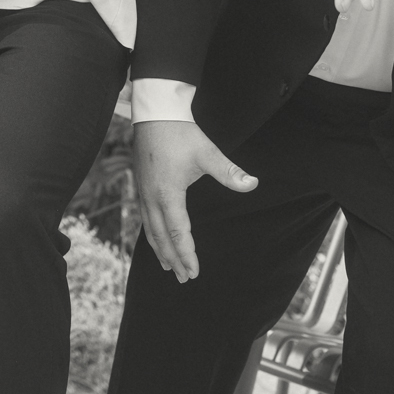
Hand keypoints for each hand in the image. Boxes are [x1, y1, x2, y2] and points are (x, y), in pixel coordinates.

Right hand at [133, 120, 255, 282]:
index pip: (178, 232)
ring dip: (160, 250)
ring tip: (167, 267)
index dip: (186, 254)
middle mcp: (152, 197)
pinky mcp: (142, 186)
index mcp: (168, 193)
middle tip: (183, 279)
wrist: (154, 114)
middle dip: (173, 259)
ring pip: (150, 230)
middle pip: (162, 237)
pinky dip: (152, 235)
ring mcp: (143, 192)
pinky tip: (157, 239)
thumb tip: (252, 183)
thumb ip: (228, 171)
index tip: (194, 272)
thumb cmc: (180, 133)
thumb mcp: (207, 152)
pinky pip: (145, 218)